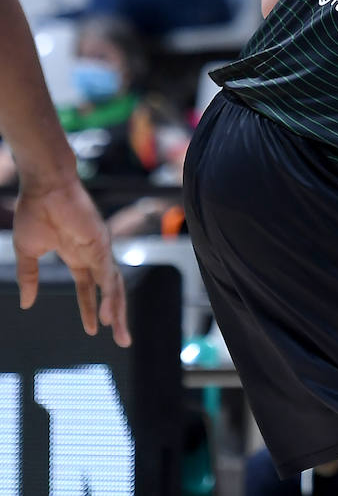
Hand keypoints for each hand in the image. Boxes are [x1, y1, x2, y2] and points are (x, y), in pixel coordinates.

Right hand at [12, 178, 130, 346]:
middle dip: (115, 315)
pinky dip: (110, 292)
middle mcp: (93, 255)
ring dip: (116, 309)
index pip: (88, 289)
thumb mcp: (29, 252)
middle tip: (122, 339)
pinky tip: (110, 311)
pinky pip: (107, 272)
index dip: (90, 309)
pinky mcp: (100, 243)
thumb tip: (26, 303)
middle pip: (109, 290)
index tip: (92, 330)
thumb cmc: (36, 212)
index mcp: (77, 256)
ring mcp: (100, 249)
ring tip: (117, 331)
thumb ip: (29, 277)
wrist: (43, 187)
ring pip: (114, 284)